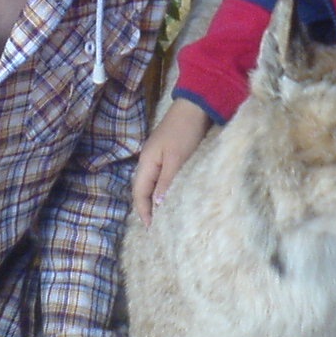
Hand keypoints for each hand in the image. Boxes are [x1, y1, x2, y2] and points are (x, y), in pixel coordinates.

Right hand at [132, 100, 210, 224]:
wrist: (196, 107)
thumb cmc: (185, 132)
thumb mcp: (176, 159)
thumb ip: (166, 182)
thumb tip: (157, 206)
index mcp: (146, 162)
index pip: (139, 193)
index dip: (144, 211)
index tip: (151, 229)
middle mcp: (149, 161)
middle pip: (144, 190)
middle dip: (148, 208)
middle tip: (158, 227)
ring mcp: (159, 157)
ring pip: (153, 184)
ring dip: (157, 200)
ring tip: (165, 216)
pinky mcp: (170, 154)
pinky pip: (163, 177)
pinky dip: (165, 189)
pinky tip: (173, 196)